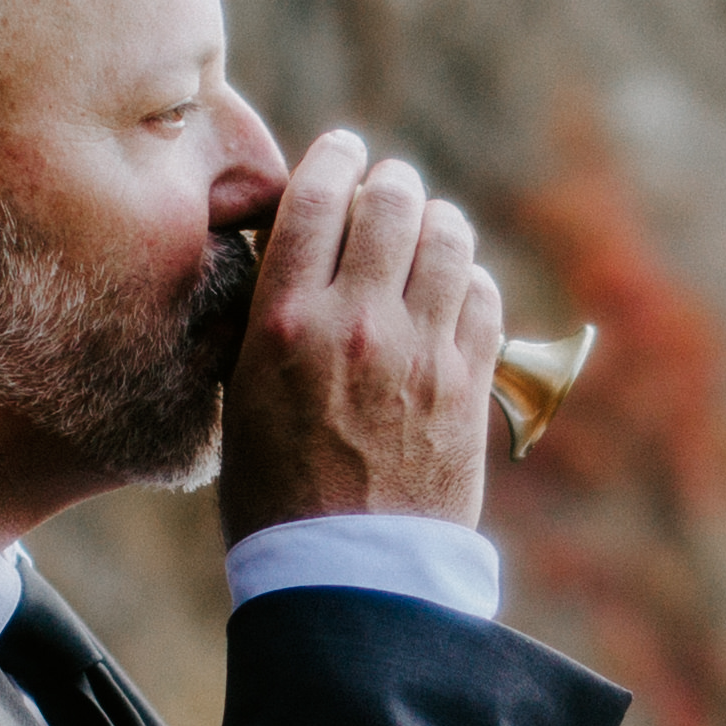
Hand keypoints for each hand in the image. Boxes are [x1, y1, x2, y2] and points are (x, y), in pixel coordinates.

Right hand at [219, 127, 504, 533]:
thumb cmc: (275, 493)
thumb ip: (268, 315)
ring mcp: (423, 351)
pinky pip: (482, 293)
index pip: (318, 196)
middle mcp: (359, 324)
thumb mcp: (243, 394)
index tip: (342, 151)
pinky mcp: (469, 383)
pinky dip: (466, 279)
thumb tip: (291, 251)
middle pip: (393, 200)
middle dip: (390, 184)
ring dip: (435, 223)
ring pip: (449, 236)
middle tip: (385, 191)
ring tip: (422, 236)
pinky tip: (448, 293)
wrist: (346, 575)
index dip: (334, 158)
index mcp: (285, 322)